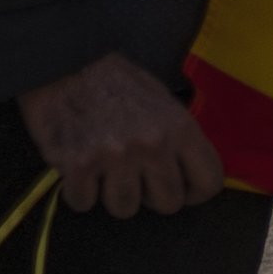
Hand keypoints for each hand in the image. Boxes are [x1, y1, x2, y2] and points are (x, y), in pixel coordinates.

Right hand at [18, 53, 225, 218]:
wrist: (62, 65)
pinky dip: (78, 191)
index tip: (180, 189)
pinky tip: (79, 169)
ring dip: (113, 194)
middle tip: (134, 175)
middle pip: (168, 203)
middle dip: (151, 194)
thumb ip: (179, 136)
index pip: (209, 181)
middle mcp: (153, 144)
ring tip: (104, 169)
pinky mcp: (79, 166)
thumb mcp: (161, 99)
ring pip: (126, 208)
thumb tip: (193, 170)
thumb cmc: (113, 83)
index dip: (195, 192)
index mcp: (179, 127)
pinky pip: (84, 203)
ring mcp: (116, 157)